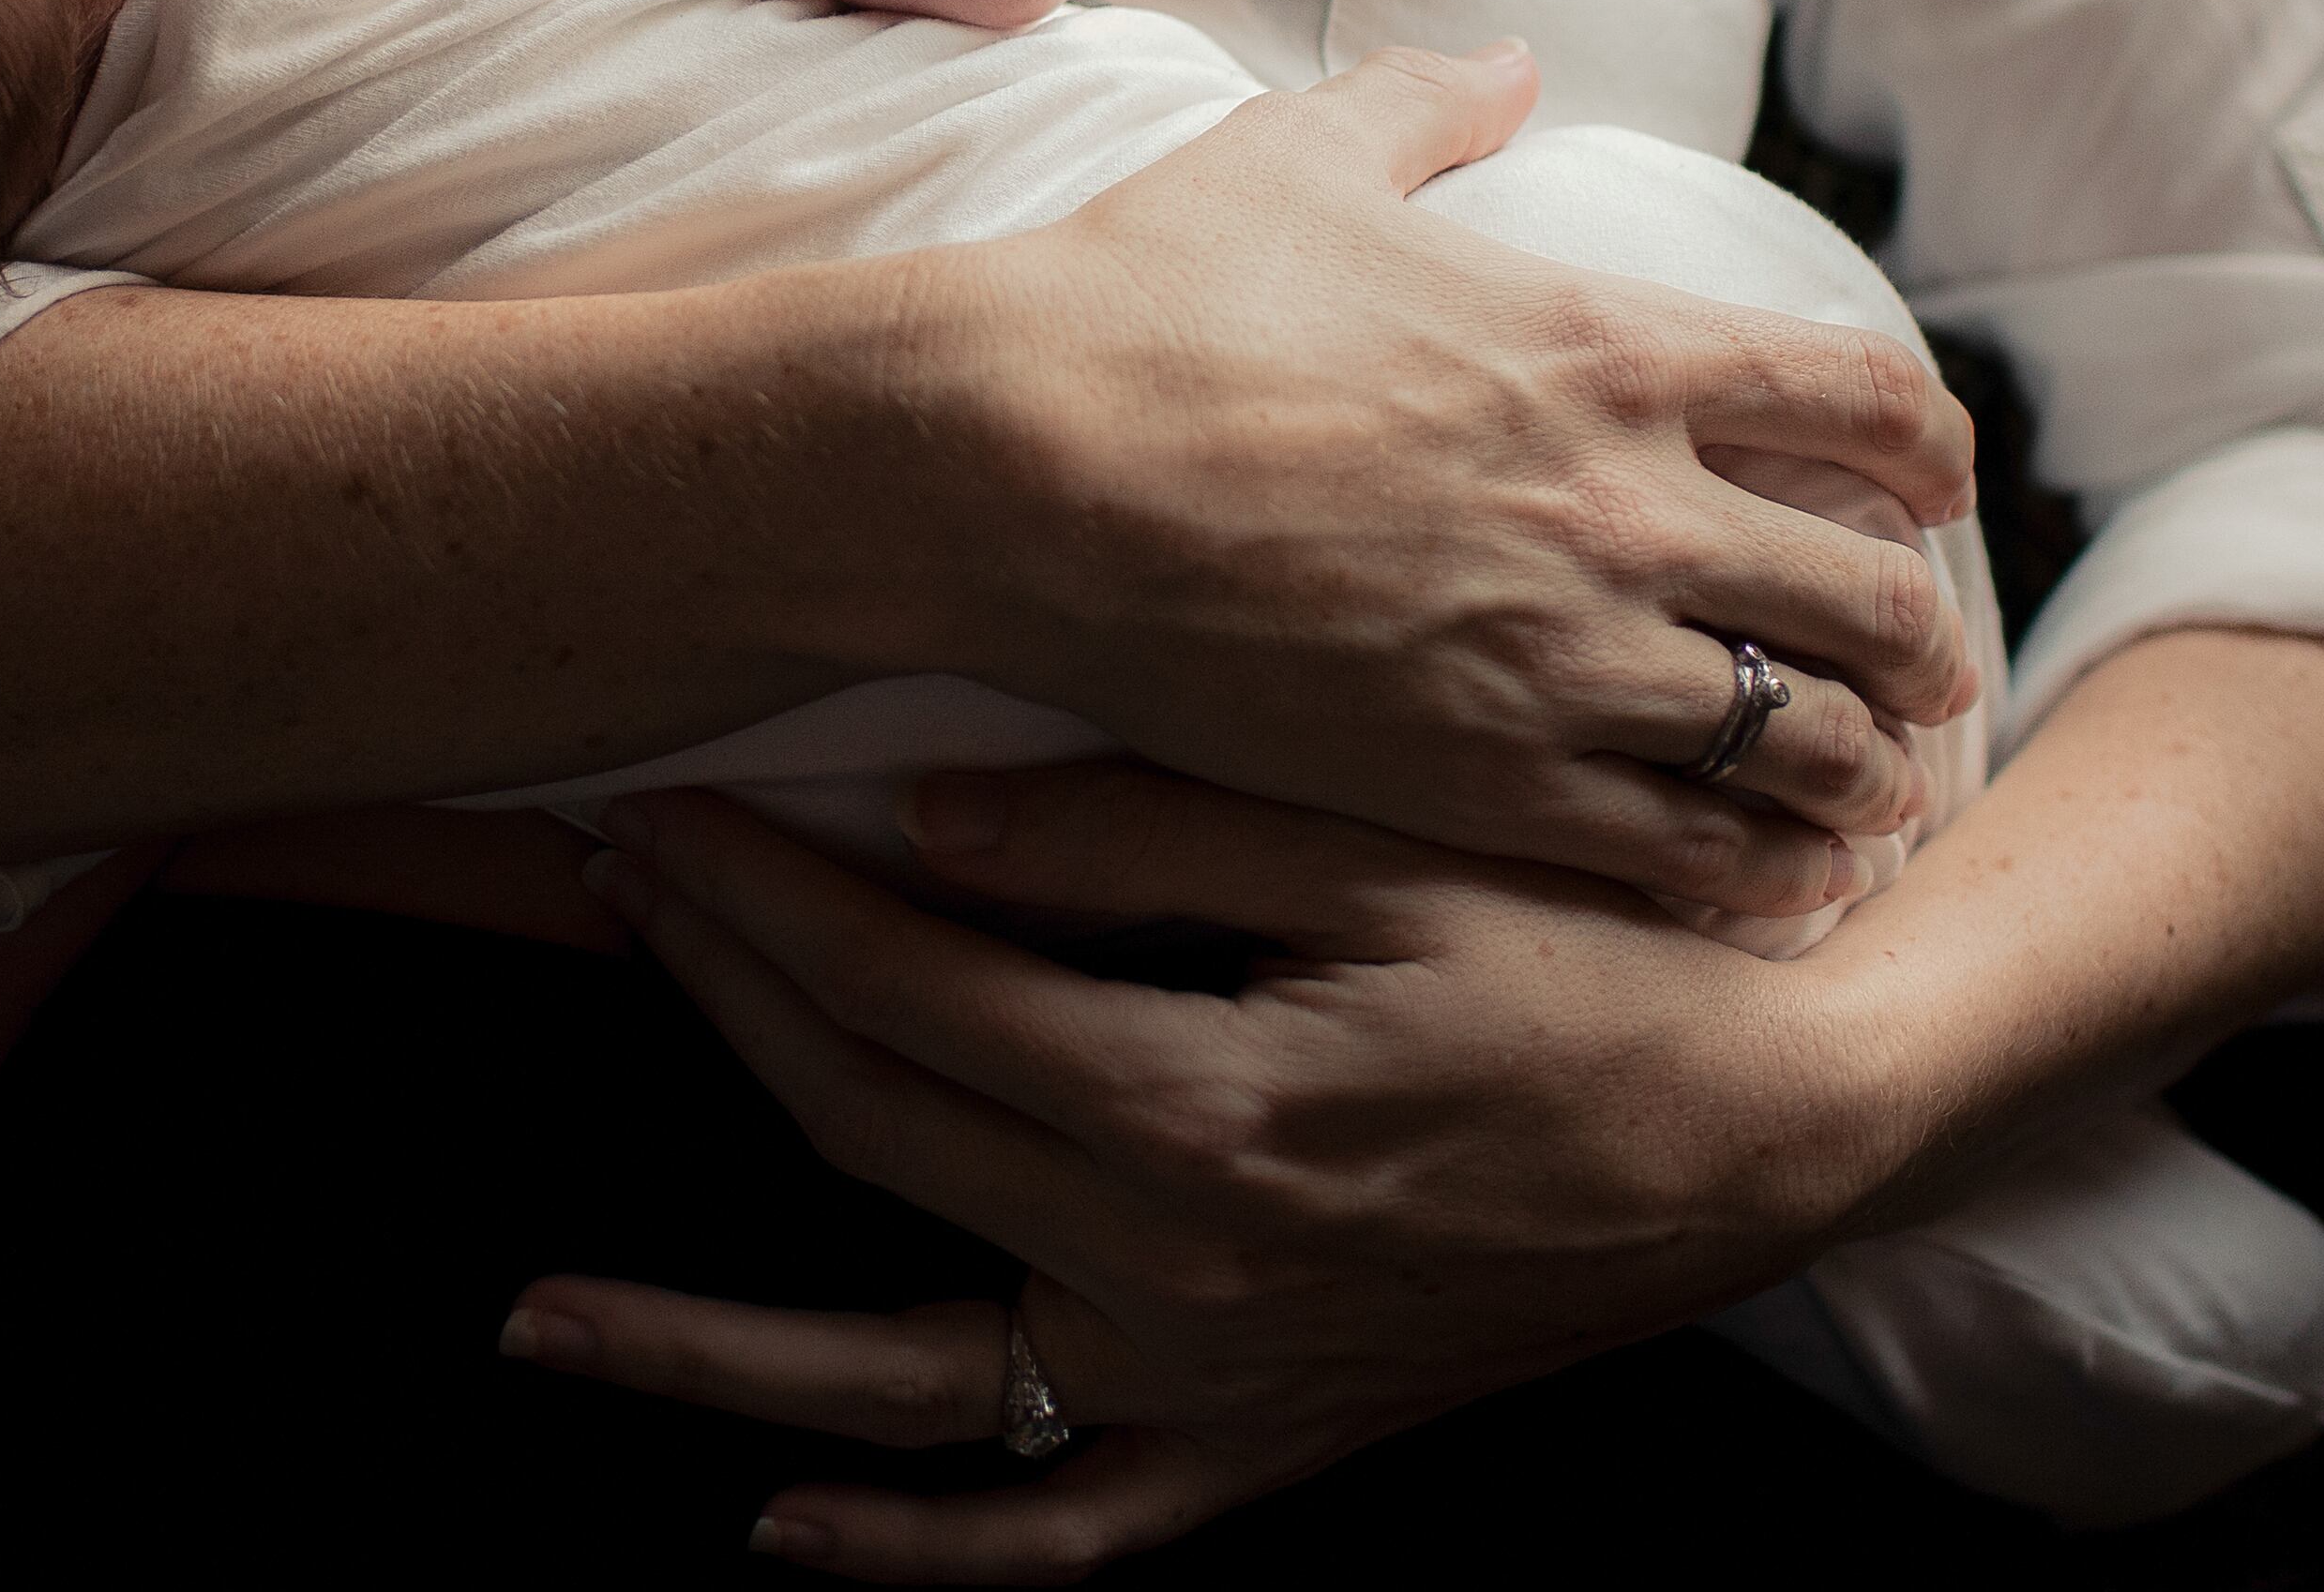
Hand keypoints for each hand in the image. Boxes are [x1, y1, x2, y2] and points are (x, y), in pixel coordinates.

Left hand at [507, 771, 1900, 1581]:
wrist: (1784, 1123)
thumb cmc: (1602, 963)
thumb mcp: (1390, 854)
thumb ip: (1148, 830)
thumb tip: (921, 816)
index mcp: (1196, 1111)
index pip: (901, 987)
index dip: (759, 889)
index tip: (657, 805)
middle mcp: (1174, 1273)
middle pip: (870, 1130)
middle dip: (721, 998)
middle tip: (608, 895)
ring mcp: (1209, 1384)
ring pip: (903, 1371)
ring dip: (713, 1344)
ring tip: (539, 1316)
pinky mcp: (1261, 1441)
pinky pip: (1062, 1531)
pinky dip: (921, 1548)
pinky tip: (785, 1528)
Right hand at [912, 45, 1976, 916]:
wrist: (1009, 464)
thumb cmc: (1138, 299)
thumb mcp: (1296, 158)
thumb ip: (1426, 107)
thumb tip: (1503, 65)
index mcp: (1608, 345)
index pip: (1868, 402)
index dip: (1931, 455)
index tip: (1932, 492)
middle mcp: (1624, 506)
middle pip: (1872, 596)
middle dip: (1919, 642)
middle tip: (1927, 675)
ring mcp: (1558, 656)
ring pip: (1804, 742)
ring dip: (1859, 771)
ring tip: (1870, 800)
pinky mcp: (1475, 778)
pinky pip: (1683, 852)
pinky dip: (1752, 874)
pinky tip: (1770, 889)